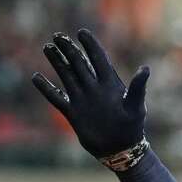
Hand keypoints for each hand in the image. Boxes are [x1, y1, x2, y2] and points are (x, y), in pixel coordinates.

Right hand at [32, 29, 149, 158]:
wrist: (121, 150)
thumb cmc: (132, 128)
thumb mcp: (136, 106)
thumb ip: (138, 88)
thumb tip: (145, 69)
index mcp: (109, 83)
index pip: (98, 58)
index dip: (90, 45)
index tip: (81, 32)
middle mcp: (93, 88)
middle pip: (78, 63)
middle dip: (69, 49)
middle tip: (58, 36)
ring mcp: (82, 99)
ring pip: (66, 76)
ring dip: (57, 62)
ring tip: (47, 47)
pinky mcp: (73, 113)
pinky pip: (56, 98)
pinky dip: (46, 88)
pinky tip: (36, 77)